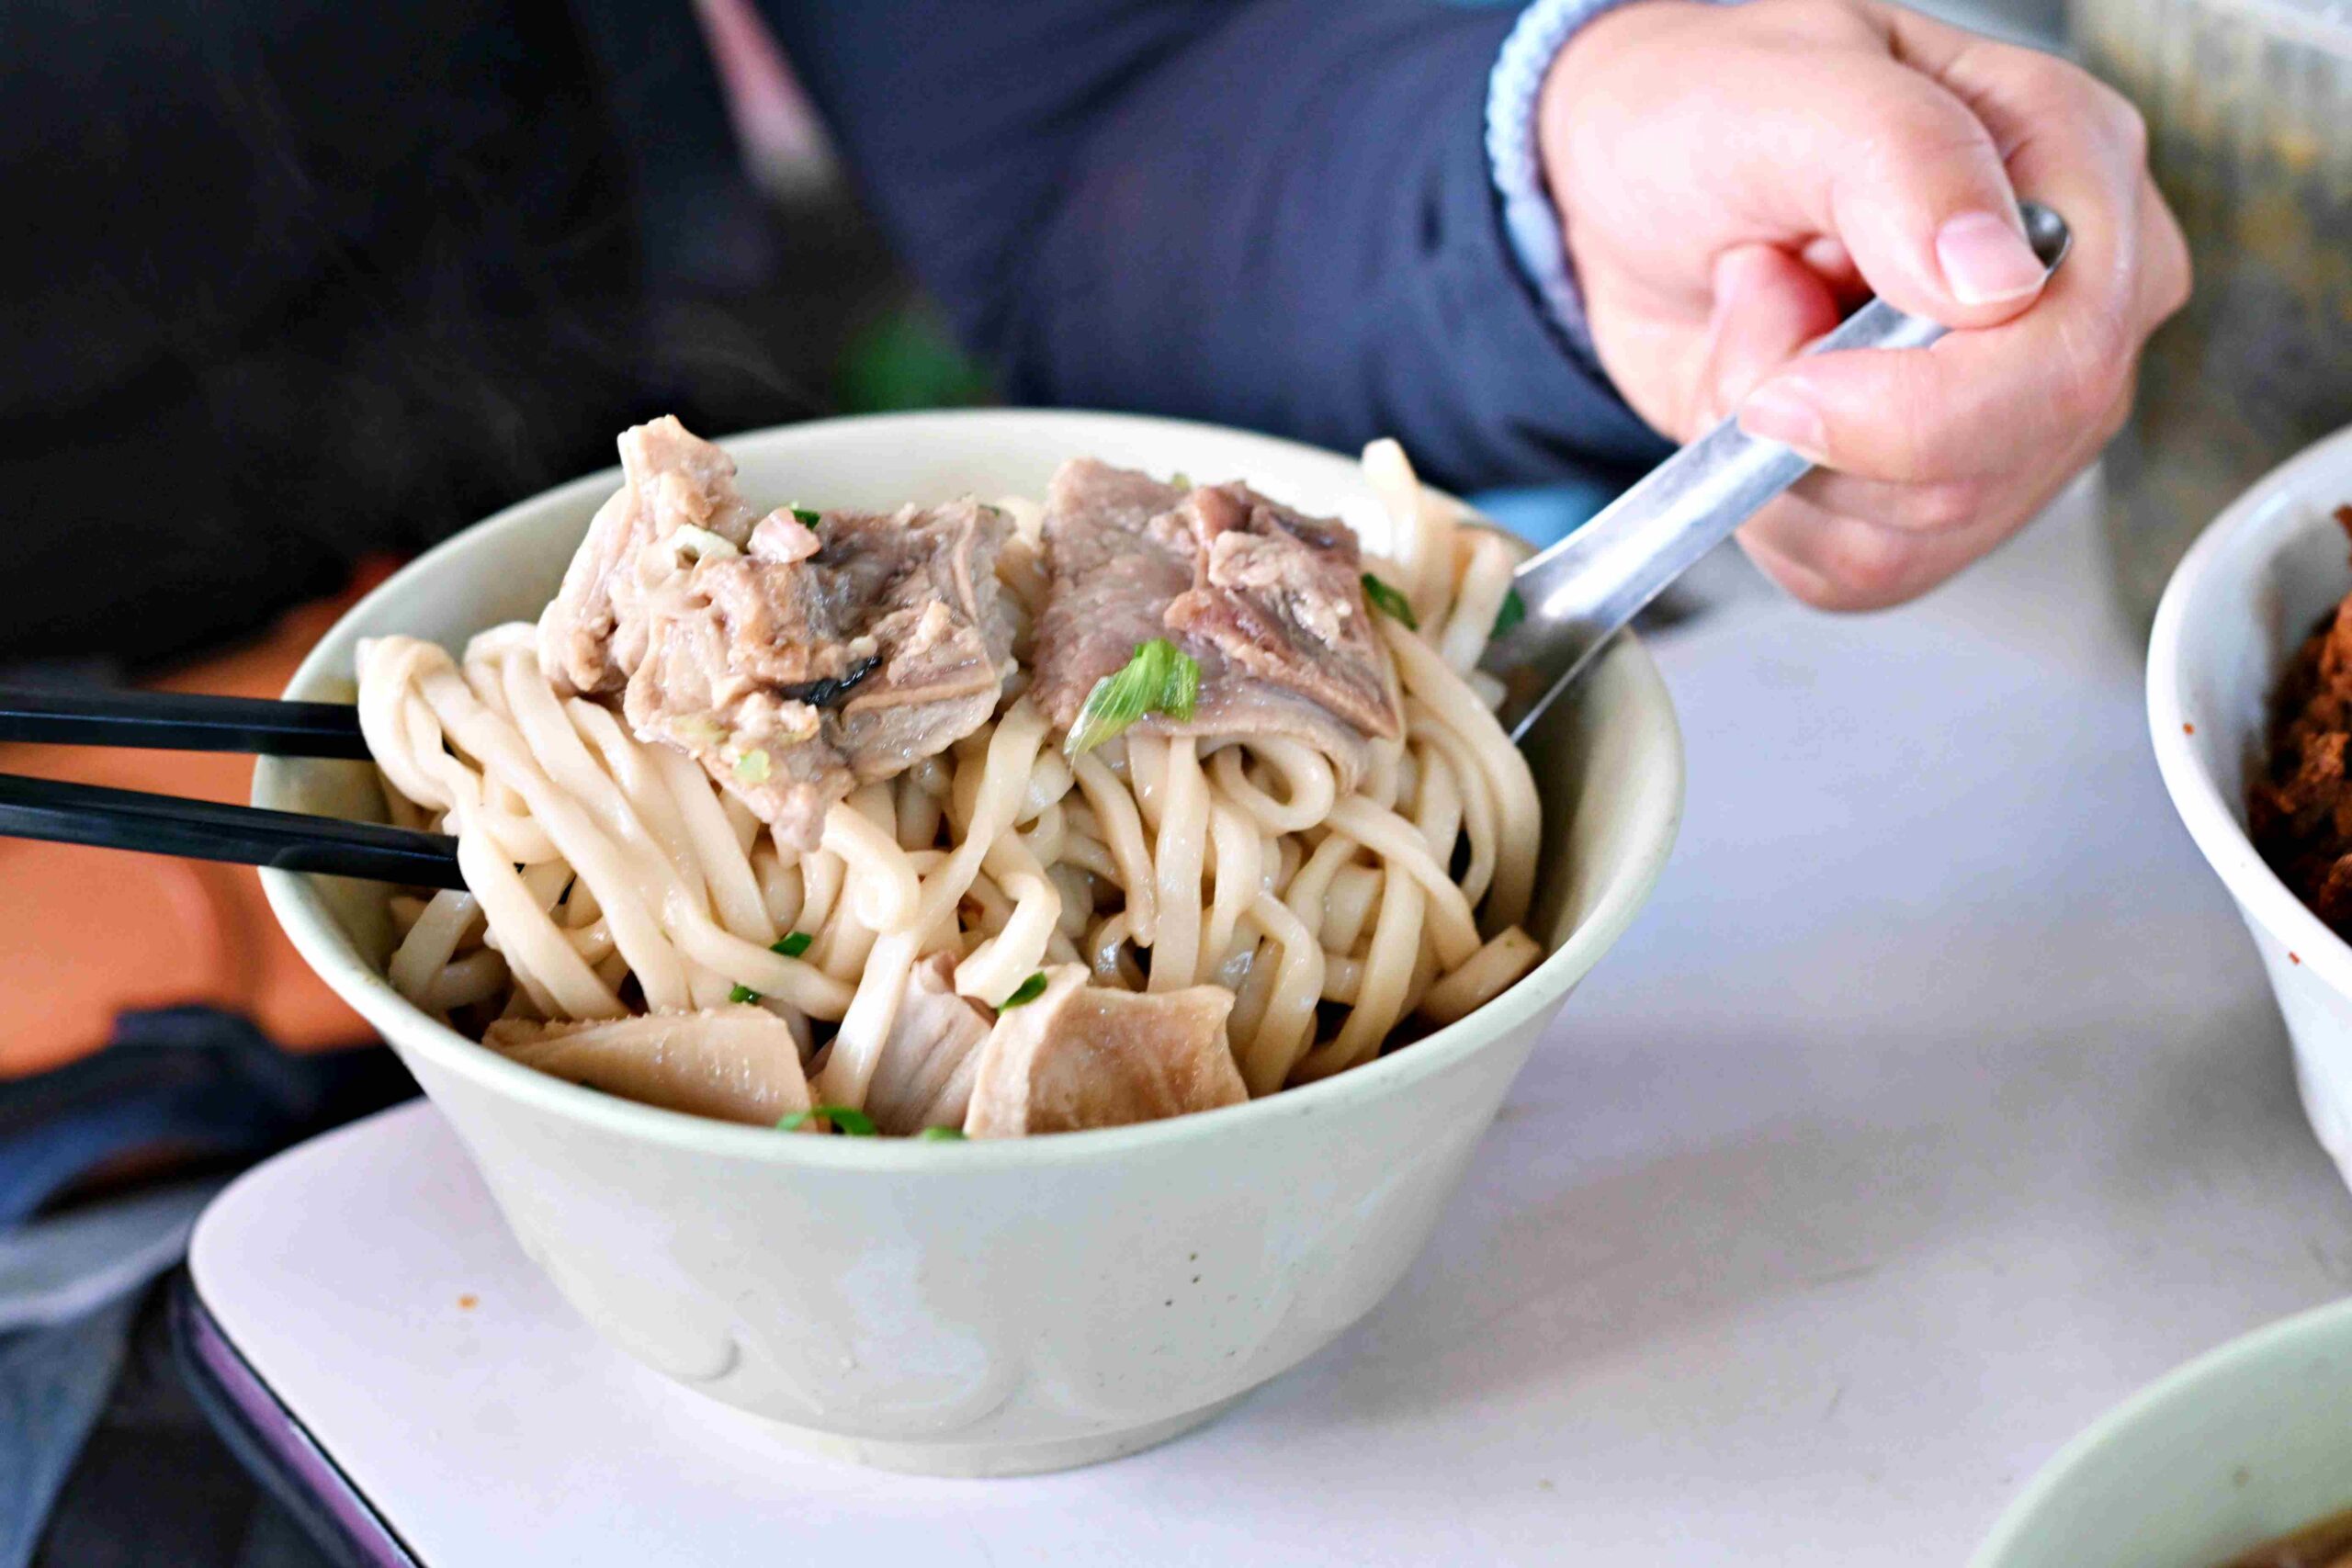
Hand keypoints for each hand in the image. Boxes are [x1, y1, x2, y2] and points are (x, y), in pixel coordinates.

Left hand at [1539, 0, 2189, 608]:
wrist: (1627, 191)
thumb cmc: (1709, 111)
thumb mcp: (1784, 91)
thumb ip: (1902, 161)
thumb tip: (1998, 283)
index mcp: (2074, 169)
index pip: (2066, 355)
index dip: (1914, 406)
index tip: (1785, 374)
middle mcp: (2072, 305)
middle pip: (1993, 466)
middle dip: (1819, 422)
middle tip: (1754, 297)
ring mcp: (2015, 412)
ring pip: (1915, 536)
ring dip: (1775, 458)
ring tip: (1757, 324)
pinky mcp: (1936, 493)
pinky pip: (1861, 573)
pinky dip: (1767, 512)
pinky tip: (1757, 405)